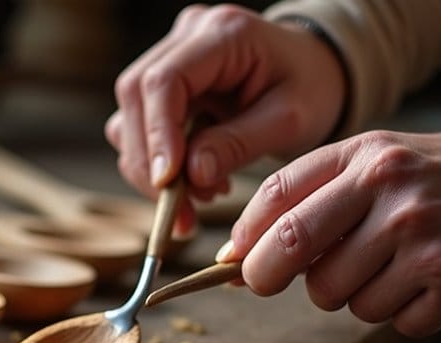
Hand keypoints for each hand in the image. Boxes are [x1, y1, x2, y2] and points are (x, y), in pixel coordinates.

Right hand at [106, 4, 345, 205]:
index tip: (168, 182)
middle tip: (179, 211)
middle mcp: (187, 36)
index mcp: (223, 34)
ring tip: (199, 196)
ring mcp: (169, 56)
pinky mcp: (162, 83)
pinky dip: (157, 163)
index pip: (165, 80)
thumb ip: (239, 144)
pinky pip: (138, 127)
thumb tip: (191, 173)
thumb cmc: (309, 87)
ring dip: (150, 168)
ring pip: (128, 116)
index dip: (159, 134)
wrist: (313, 71)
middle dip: (148, 161)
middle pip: (135, 96)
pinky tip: (194, 180)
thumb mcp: (290, 120)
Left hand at [218, 130, 440, 337]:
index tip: (233, 259)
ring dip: (350, 294)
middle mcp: (391, 191)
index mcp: (365, 156)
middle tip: (265, 283)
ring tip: (387, 268)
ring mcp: (422, 237)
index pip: (277, 196)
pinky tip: (424, 284)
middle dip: (265, 275)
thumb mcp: (379, 161)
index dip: (243, 235)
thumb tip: (239, 252)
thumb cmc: (438, 179)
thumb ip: (314, 195)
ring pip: (338, 296)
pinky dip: (400, 312)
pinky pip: (390, 321)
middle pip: (291, 246)